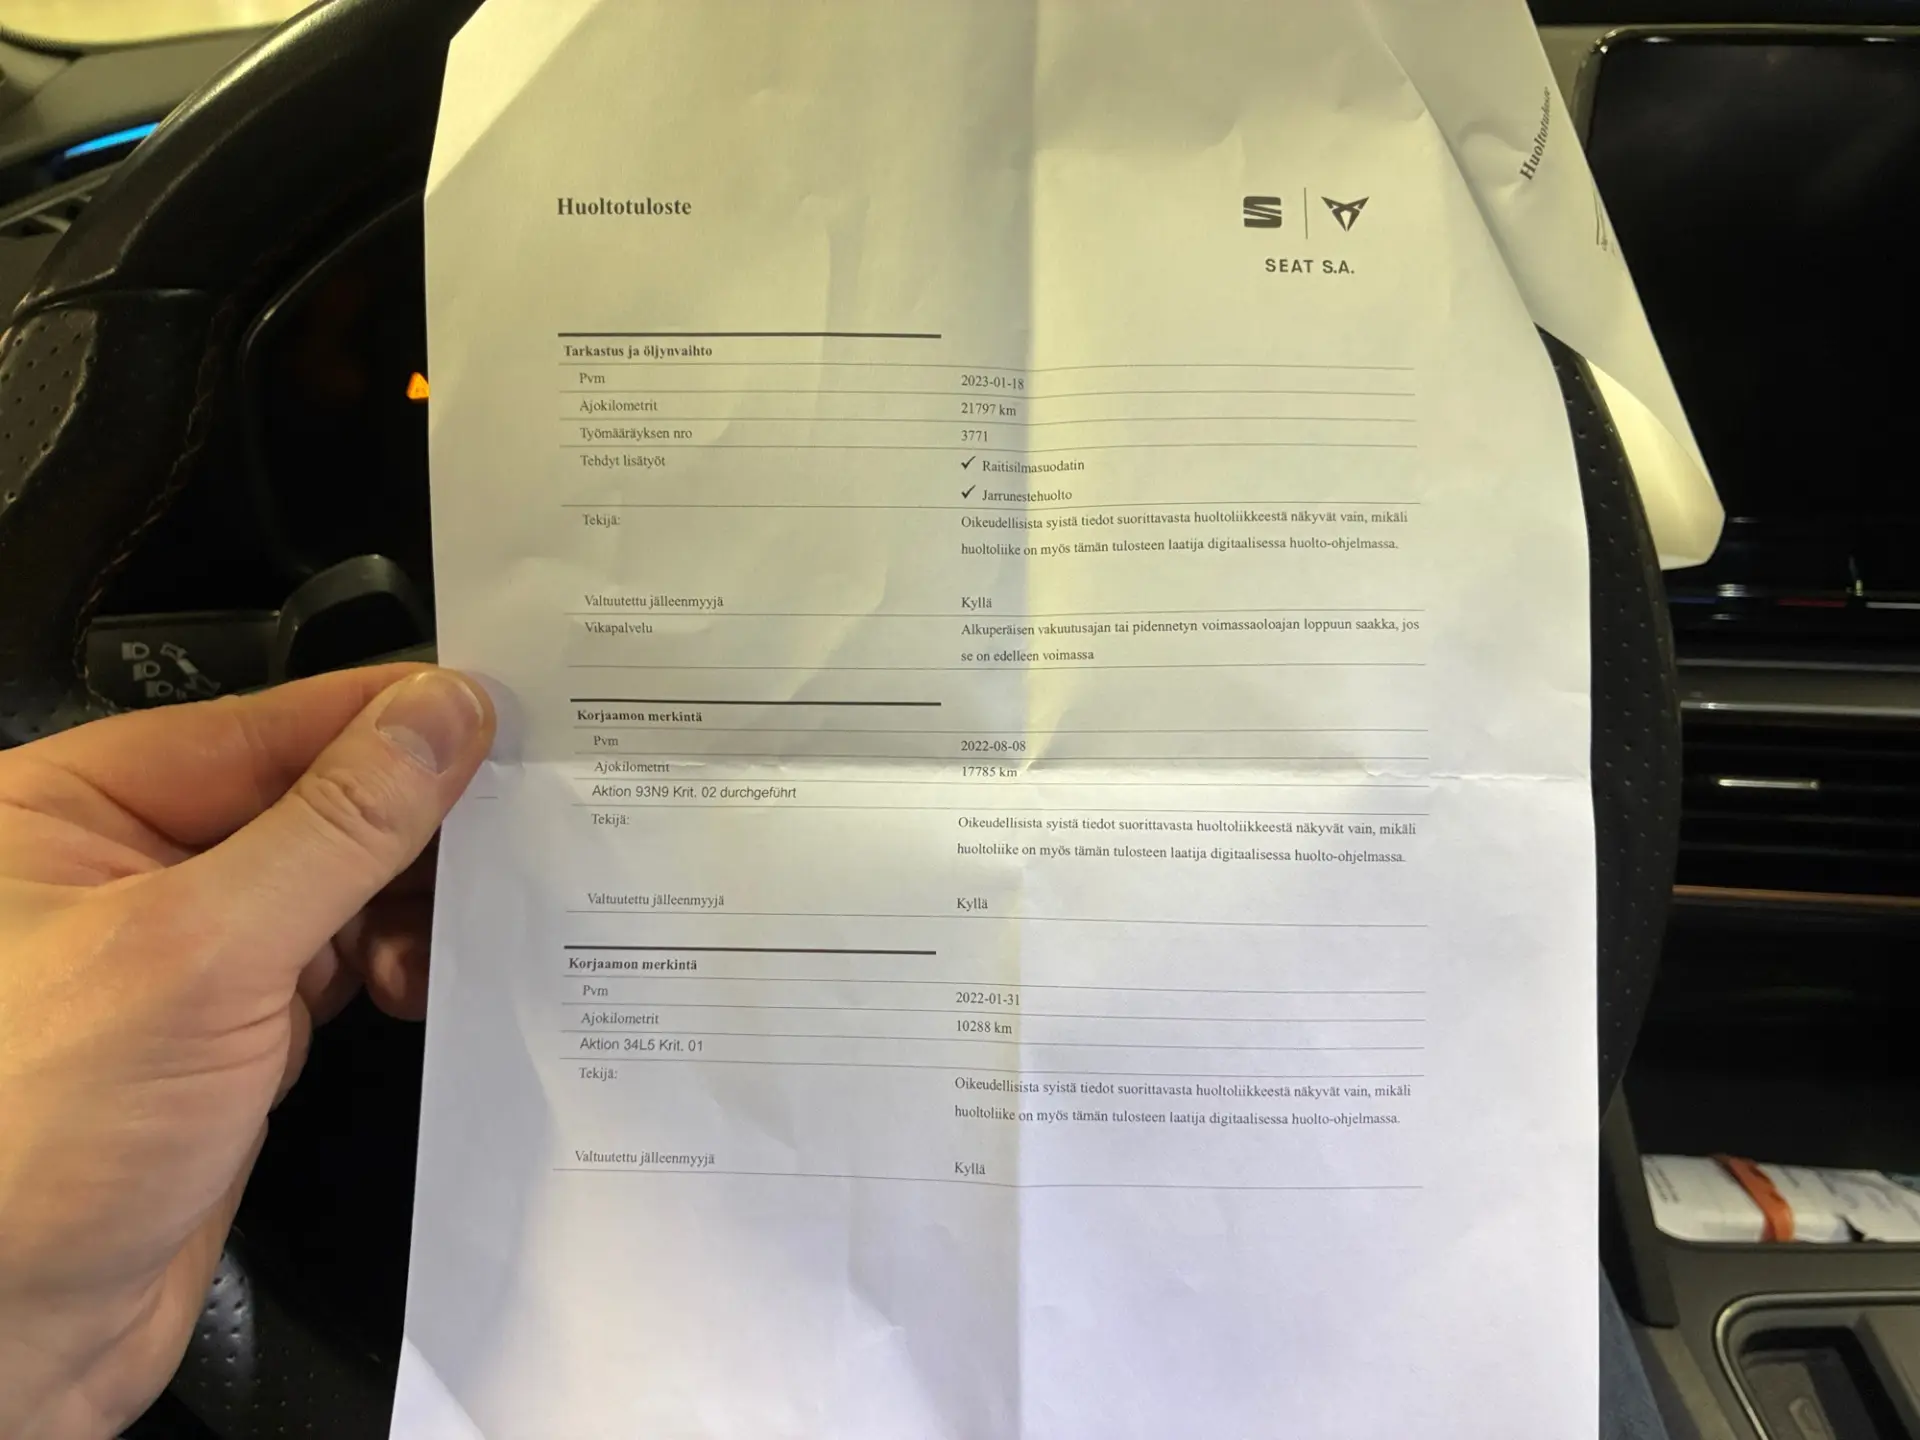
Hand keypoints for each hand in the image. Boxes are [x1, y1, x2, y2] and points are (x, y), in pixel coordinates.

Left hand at [0, 665, 494, 1438]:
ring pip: (336, 884)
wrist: (6, 1340)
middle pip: (311, 799)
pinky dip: (393, 969)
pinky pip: (337, 962)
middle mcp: (122, 865)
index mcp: (70, 807)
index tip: (503, 713)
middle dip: (411, 828)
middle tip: (512, 839)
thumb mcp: (204, 951)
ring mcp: (180, 952)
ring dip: (409, 910)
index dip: (389, 717)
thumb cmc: (30, 1142)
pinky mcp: (226, 1030)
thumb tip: (439, 716)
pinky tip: (419, 990)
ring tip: (443, 948)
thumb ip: (336, 824)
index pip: (265, 725)